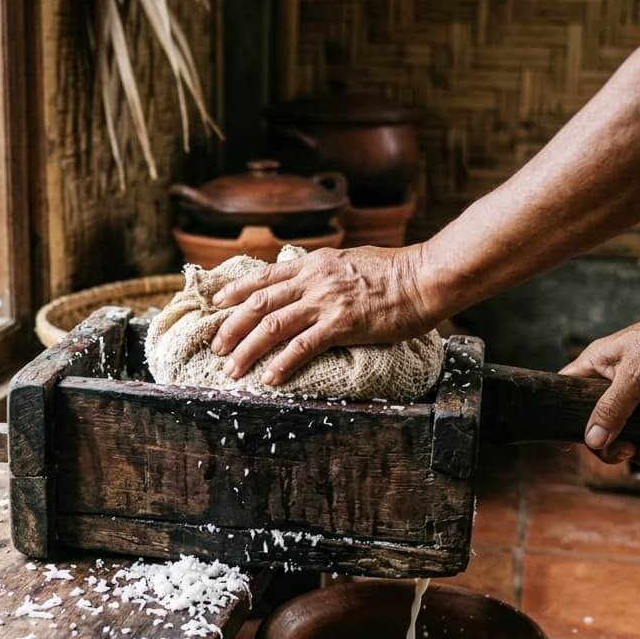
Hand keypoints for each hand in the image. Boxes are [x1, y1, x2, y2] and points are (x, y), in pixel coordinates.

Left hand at [210, 245, 434, 386]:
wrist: (423, 278)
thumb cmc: (395, 272)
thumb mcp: (350, 260)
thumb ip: (325, 271)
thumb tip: (310, 280)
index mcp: (314, 263)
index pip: (264, 276)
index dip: (236, 291)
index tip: (216, 304)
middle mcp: (313, 280)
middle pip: (259, 304)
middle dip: (232, 327)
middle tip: (217, 348)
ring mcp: (325, 302)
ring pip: (272, 326)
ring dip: (247, 350)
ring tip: (233, 369)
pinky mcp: (341, 325)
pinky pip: (302, 347)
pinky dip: (282, 364)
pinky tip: (270, 378)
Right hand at [560, 301, 639, 464]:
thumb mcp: (634, 377)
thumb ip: (611, 409)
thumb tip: (592, 441)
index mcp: (594, 370)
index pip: (566, 398)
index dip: (564, 423)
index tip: (567, 446)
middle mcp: (611, 386)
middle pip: (599, 428)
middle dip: (614, 447)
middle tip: (628, 451)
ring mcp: (636, 398)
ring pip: (628, 436)